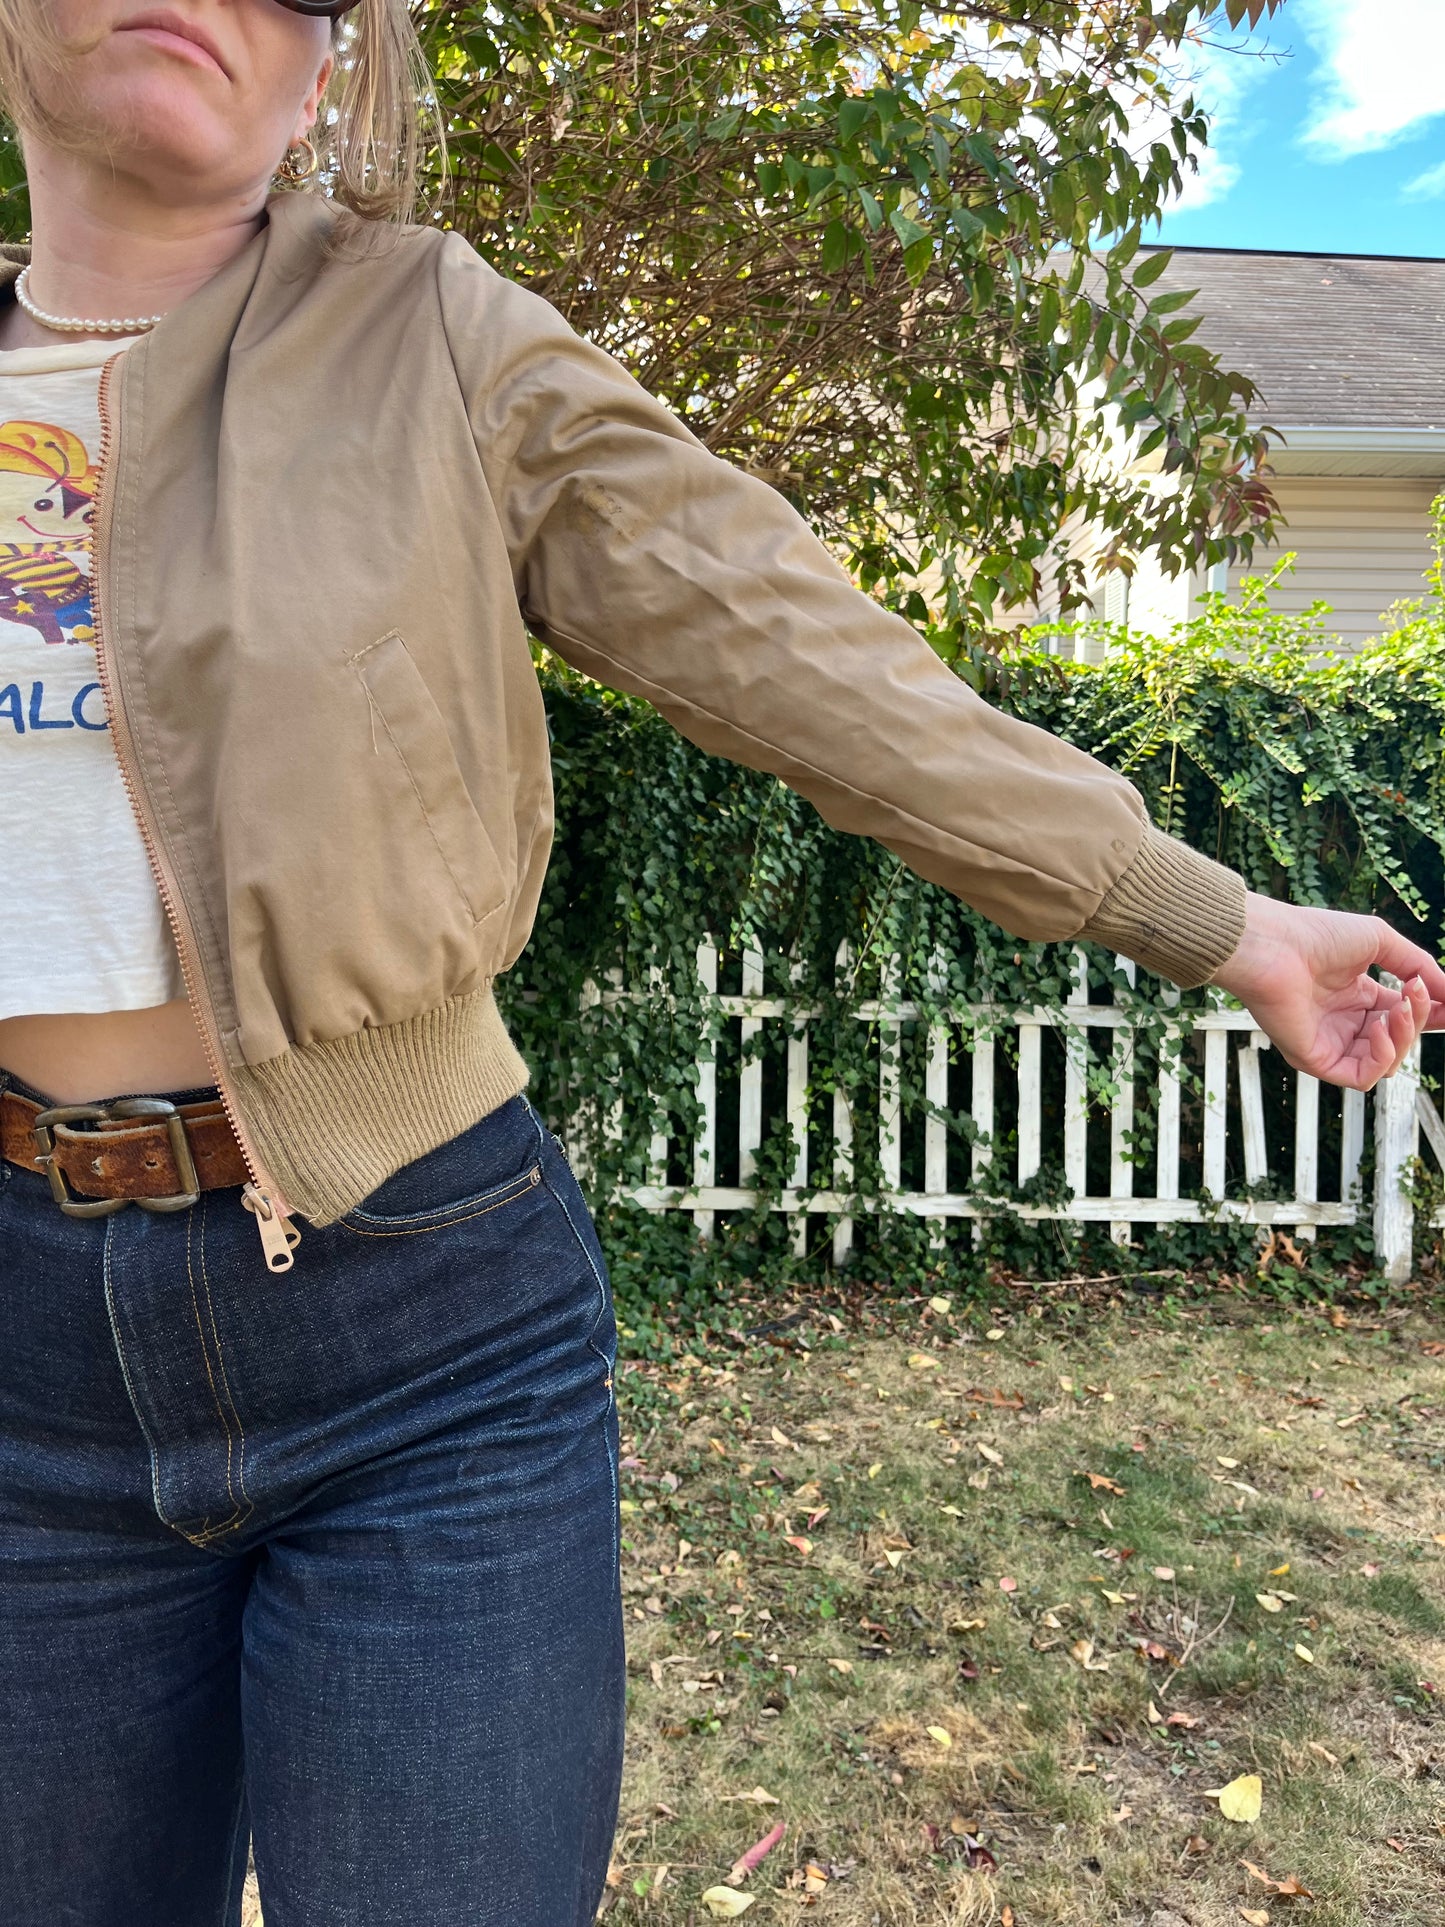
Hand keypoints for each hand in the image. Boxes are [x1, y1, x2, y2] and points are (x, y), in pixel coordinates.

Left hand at [1211, 893, 1444, 1089]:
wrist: (1273, 944)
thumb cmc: (1315, 935)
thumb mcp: (1381, 942)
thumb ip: (1419, 965)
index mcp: (1357, 997)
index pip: (1405, 1016)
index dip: (1432, 1012)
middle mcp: (1345, 1023)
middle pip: (1400, 1038)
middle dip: (1418, 1018)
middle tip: (1415, 992)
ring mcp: (1330, 1043)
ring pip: (1387, 1061)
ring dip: (1403, 1036)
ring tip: (1397, 1007)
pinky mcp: (1315, 1060)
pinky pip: (1362, 1077)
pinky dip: (1382, 1057)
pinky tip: (1378, 1028)